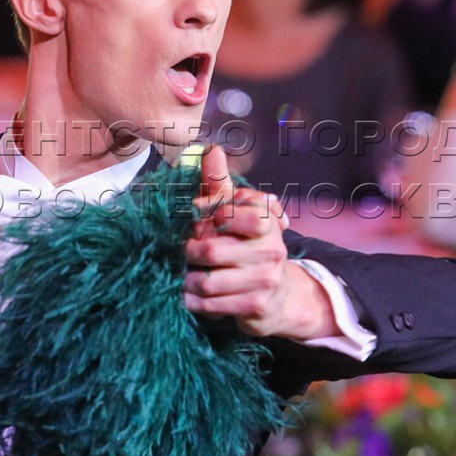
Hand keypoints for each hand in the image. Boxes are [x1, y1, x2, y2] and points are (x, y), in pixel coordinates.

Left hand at [183, 146, 338, 340]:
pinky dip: (193, 301)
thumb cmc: (247, 246)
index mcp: (267, 222)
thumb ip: (220, 183)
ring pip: (206, 281)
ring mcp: (266, 280)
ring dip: (185, 279)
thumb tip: (212, 149)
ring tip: (178, 274)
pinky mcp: (256, 306)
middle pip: (209, 250)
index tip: (198, 219)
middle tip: (178, 251)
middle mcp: (271, 250)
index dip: (207, 217)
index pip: (233, 213)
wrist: (277, 294)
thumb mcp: (236, 211)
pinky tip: (188, 295)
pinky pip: (212, 305)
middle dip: (187, 252)